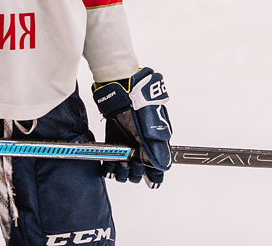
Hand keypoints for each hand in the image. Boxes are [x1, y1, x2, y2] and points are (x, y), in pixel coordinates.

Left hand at [93, 67, 171, 187]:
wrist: (121, 91)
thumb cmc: (140, 106)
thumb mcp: (151, 130)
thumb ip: (156, 151)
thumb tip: (162, 169)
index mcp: (156, 144)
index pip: (157, 168)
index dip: (153, 176)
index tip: (149, 180)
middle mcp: (143, 147)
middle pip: (140, 172)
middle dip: (136, 172)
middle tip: (131, 164)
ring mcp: (128, 145)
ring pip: (126, 170)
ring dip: (122, 172)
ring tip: (119, 165)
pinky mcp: (114, 143)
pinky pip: (112, 162)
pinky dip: (110, 168)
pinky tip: (109, 166)